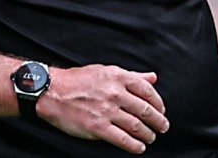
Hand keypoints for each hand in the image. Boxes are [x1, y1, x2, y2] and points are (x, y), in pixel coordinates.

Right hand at [39, 65, 167, 153]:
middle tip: (163, 127)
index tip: (161, 110)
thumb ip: (132, 75)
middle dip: (158, 121)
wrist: (54, 92)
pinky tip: (139, 147)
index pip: (147, 90)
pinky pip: (122, 139)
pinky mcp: (98, 128)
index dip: (158, 102)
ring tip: (151, 137)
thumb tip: (152, 77)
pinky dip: (134, 145)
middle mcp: (115, 93)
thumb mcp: (107, 71)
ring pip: (136, 126)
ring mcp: (107, 111)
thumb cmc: (79, 80)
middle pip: (145, 110)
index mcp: (118, 77)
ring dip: (148, 134)